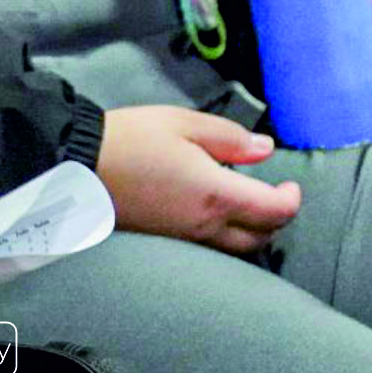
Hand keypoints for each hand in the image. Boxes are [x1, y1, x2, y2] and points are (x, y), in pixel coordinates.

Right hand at [96, 106, 300, 254]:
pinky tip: (218, 210)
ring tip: (251, 202)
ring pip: (235, 248)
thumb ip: (230, 139)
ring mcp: (185, 239)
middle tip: (277, 194)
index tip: (292, 184)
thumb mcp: (184, 124)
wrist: (79, 168)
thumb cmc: (133, 139)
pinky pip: (211, 247)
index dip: (291, 200)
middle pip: (259, 238)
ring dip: (253, 230)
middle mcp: (204, 225)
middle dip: (277, 219)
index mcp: (215, 193)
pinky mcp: (167, 242)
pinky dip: (227, 234)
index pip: (272, 211)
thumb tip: (265, 148)